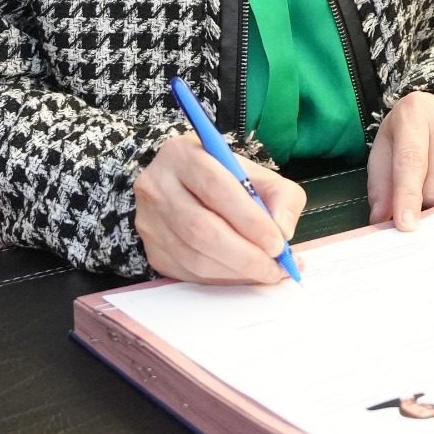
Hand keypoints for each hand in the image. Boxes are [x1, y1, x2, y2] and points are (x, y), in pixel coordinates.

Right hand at [133, 134, 305, 282]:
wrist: (185, 186)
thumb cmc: (225, 178)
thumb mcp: (257, 173)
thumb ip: (281, 196)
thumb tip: (283, 231)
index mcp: (183, 154)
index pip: (216, 188)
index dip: (249, 220)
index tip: (277, 243)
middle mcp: (157, 186)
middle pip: (201, 228)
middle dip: (245, 255)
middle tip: (275, 267)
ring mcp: (149, 220)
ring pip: (194, 256)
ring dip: (236, 271)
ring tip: (266, 272)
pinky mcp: (151, 249)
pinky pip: (188, 272)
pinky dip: (222, 279)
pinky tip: (243, 274)